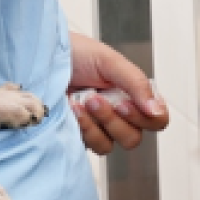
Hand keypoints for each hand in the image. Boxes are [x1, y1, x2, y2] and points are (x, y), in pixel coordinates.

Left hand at [68, 32, 167, 154]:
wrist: (43, 58)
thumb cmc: (76, 53)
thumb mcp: (109, 62)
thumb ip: (136, 84)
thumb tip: (156, 110)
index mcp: (133, 95)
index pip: (156, 120)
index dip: (146, 119)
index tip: (125, 103)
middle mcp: (119, 114)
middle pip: (133, 137)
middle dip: (114, 120)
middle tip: (97, 99)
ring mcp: (98, 127)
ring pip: (111, 144)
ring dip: (96, 124)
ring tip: (82, 101)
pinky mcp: (79, 135)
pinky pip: (90, 146)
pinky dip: (82, 128)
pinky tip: (72, 110)